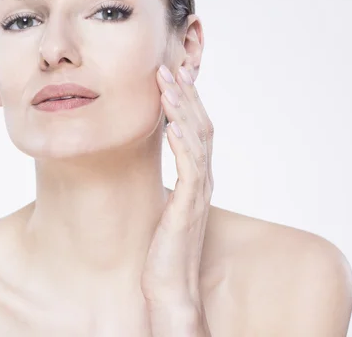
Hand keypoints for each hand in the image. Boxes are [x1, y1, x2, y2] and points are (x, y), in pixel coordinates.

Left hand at [141, 64, 213, 335]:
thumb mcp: (164, 205)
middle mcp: (202, 179)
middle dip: (185, 94)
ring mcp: (198, 192)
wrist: (169, 285)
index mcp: (195, 176)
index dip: (186, 101)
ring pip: (198, 140)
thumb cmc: (163, 246)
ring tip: (168, 84)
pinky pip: (191, 169)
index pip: (195, 128)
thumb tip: (149, 162)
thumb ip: (167, 181)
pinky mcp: (189, 208)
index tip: (171, 76)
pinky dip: (183, 144)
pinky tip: (172, 124)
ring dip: (183, 109)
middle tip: (169, 67)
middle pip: (200, 125)